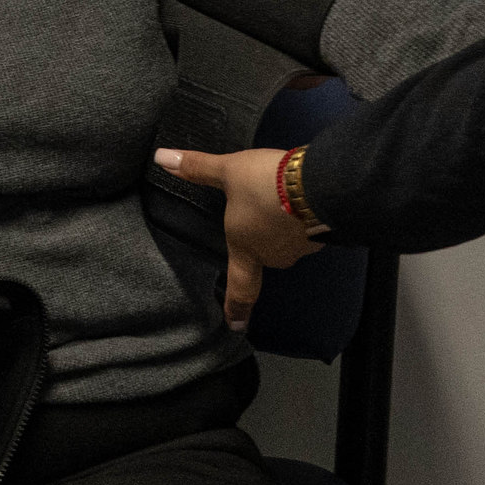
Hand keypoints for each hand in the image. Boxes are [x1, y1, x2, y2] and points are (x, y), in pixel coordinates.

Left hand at [154, 145, 321, 327]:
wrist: (319, 183)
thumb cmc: (265, 184)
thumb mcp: (228, 170)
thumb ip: (197, 168)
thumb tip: (160, 158)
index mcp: (246, 249)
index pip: (240, 288)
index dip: (236, 309)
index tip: (235, 326)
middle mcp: (273, 256)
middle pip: (264, 255)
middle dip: (262, 239)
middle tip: (261, 214)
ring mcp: (301, 249)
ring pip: (287, 241)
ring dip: (284, 226)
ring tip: (281, 200)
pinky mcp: (324, 237)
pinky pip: (307, 231)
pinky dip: (302, 219)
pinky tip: (303, 201)